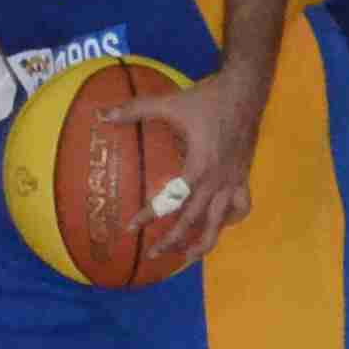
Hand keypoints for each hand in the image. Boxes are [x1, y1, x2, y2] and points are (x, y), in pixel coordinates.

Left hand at [105, 70, 265, 262]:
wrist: (246, 90)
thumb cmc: (207, 98)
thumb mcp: (168, 103)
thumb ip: (135, 109)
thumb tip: (102, 115)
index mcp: (199, 166)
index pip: (172, 199)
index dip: (150, 215)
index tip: (131, 228)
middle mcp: (218, 180)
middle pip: (194, 221)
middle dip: (173, 241)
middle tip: (153, 254)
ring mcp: (234, 181)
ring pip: (220, 223)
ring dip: (203, 242)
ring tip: (187, 257)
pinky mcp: (244, 177)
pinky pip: (240, 207)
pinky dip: (229, 219)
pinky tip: (218, 223)